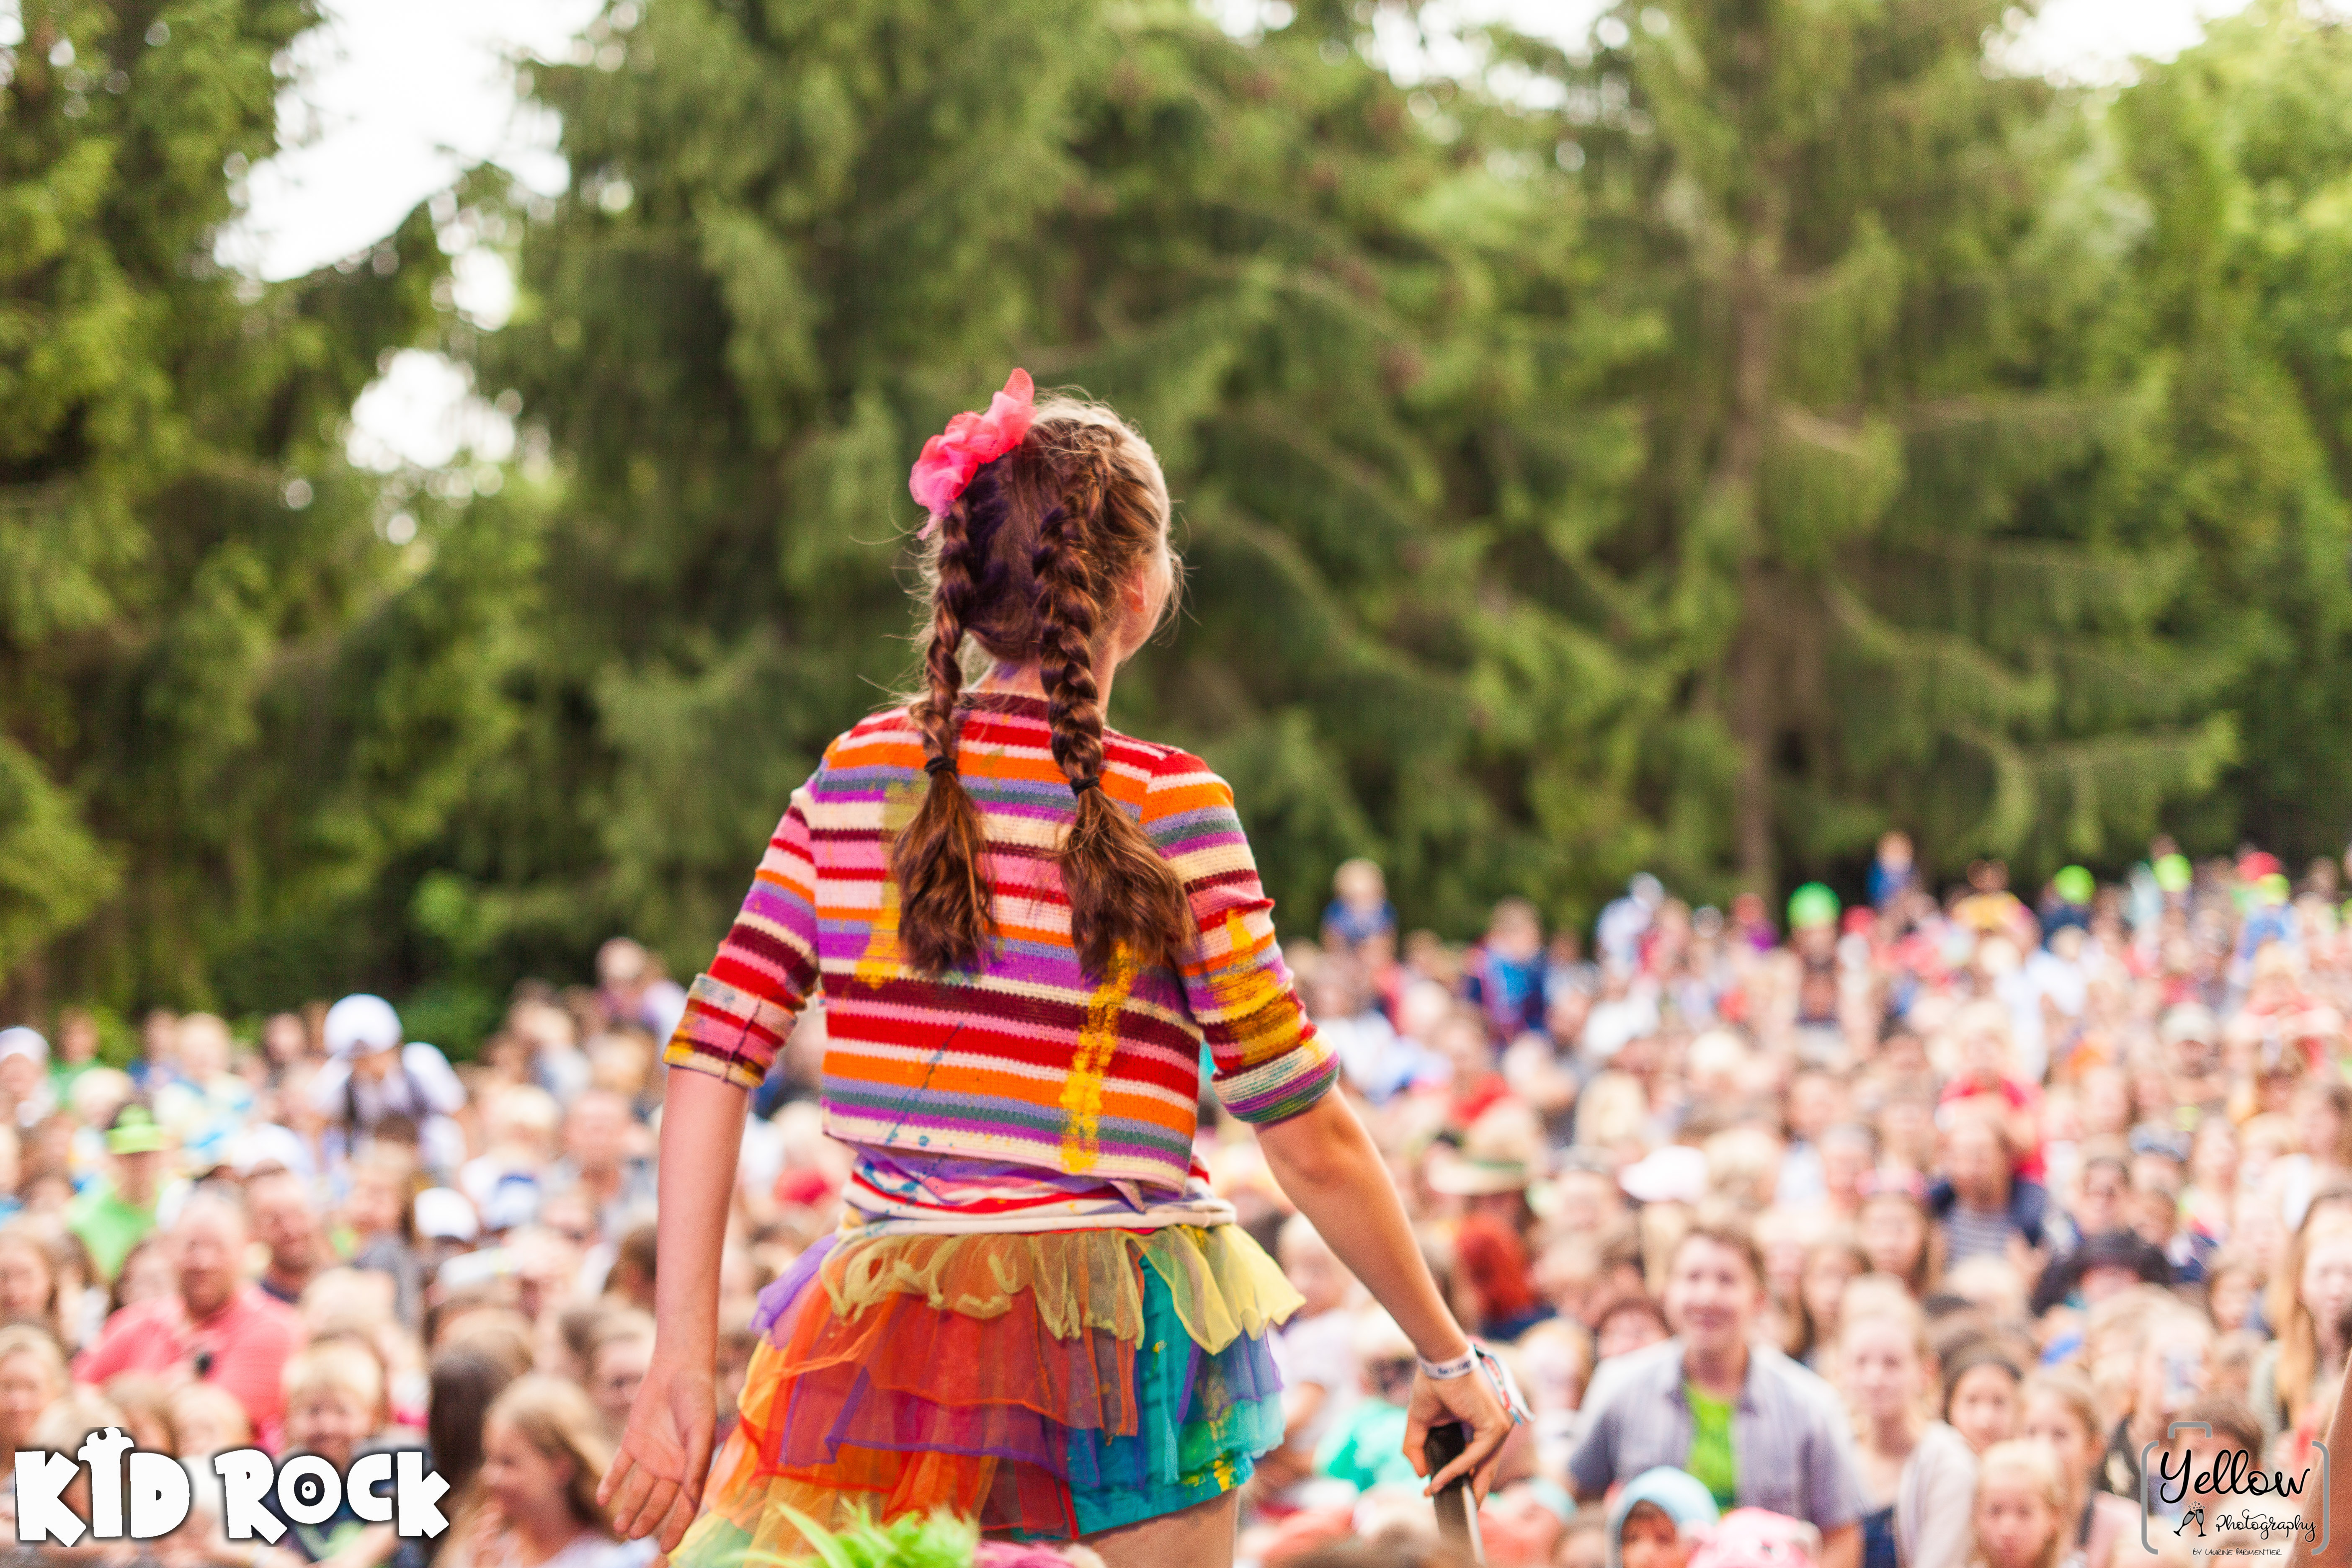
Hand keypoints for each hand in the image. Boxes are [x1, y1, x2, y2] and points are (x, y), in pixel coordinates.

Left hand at [598, 1350, 716, 1551]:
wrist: (677, 1367)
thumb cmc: (697, 1399)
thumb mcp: (700, 1433)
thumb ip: (696, 1466)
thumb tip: (692, 1499)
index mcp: (691, 1467)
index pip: (685, 1506)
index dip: (677, 1527)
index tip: (667, 1548)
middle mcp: (671, 1466)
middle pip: (658, 1502)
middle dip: (647, 1521)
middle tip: (633, 1535)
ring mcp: (651, 1455)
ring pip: (638, 1490)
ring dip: (629, 1508)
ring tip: (618, 1526)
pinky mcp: (633, 1442)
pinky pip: (620, 1467)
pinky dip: (611, 1482)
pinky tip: (602, 1498)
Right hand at [1403, 1366, 1512, 1503]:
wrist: (1438, 1360)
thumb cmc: (1432, 1384)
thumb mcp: (1420, 1423)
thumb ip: (1417, 1448)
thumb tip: (1421, 1475)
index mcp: (1482, 1427)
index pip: (1480, 1461)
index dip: (1465, 1480)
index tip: (1447, 1495)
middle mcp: (1495, 1428)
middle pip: (1486, 1470)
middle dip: (1473, 1494)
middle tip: (1461, 1514)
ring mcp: (1499, 1427)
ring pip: (1484, 1467)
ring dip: (1464, 1487)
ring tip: (1449, 1503)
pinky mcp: (1495, 1426)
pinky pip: (1476, 1456)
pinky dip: (1458, 1470)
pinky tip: (1440, 1479)